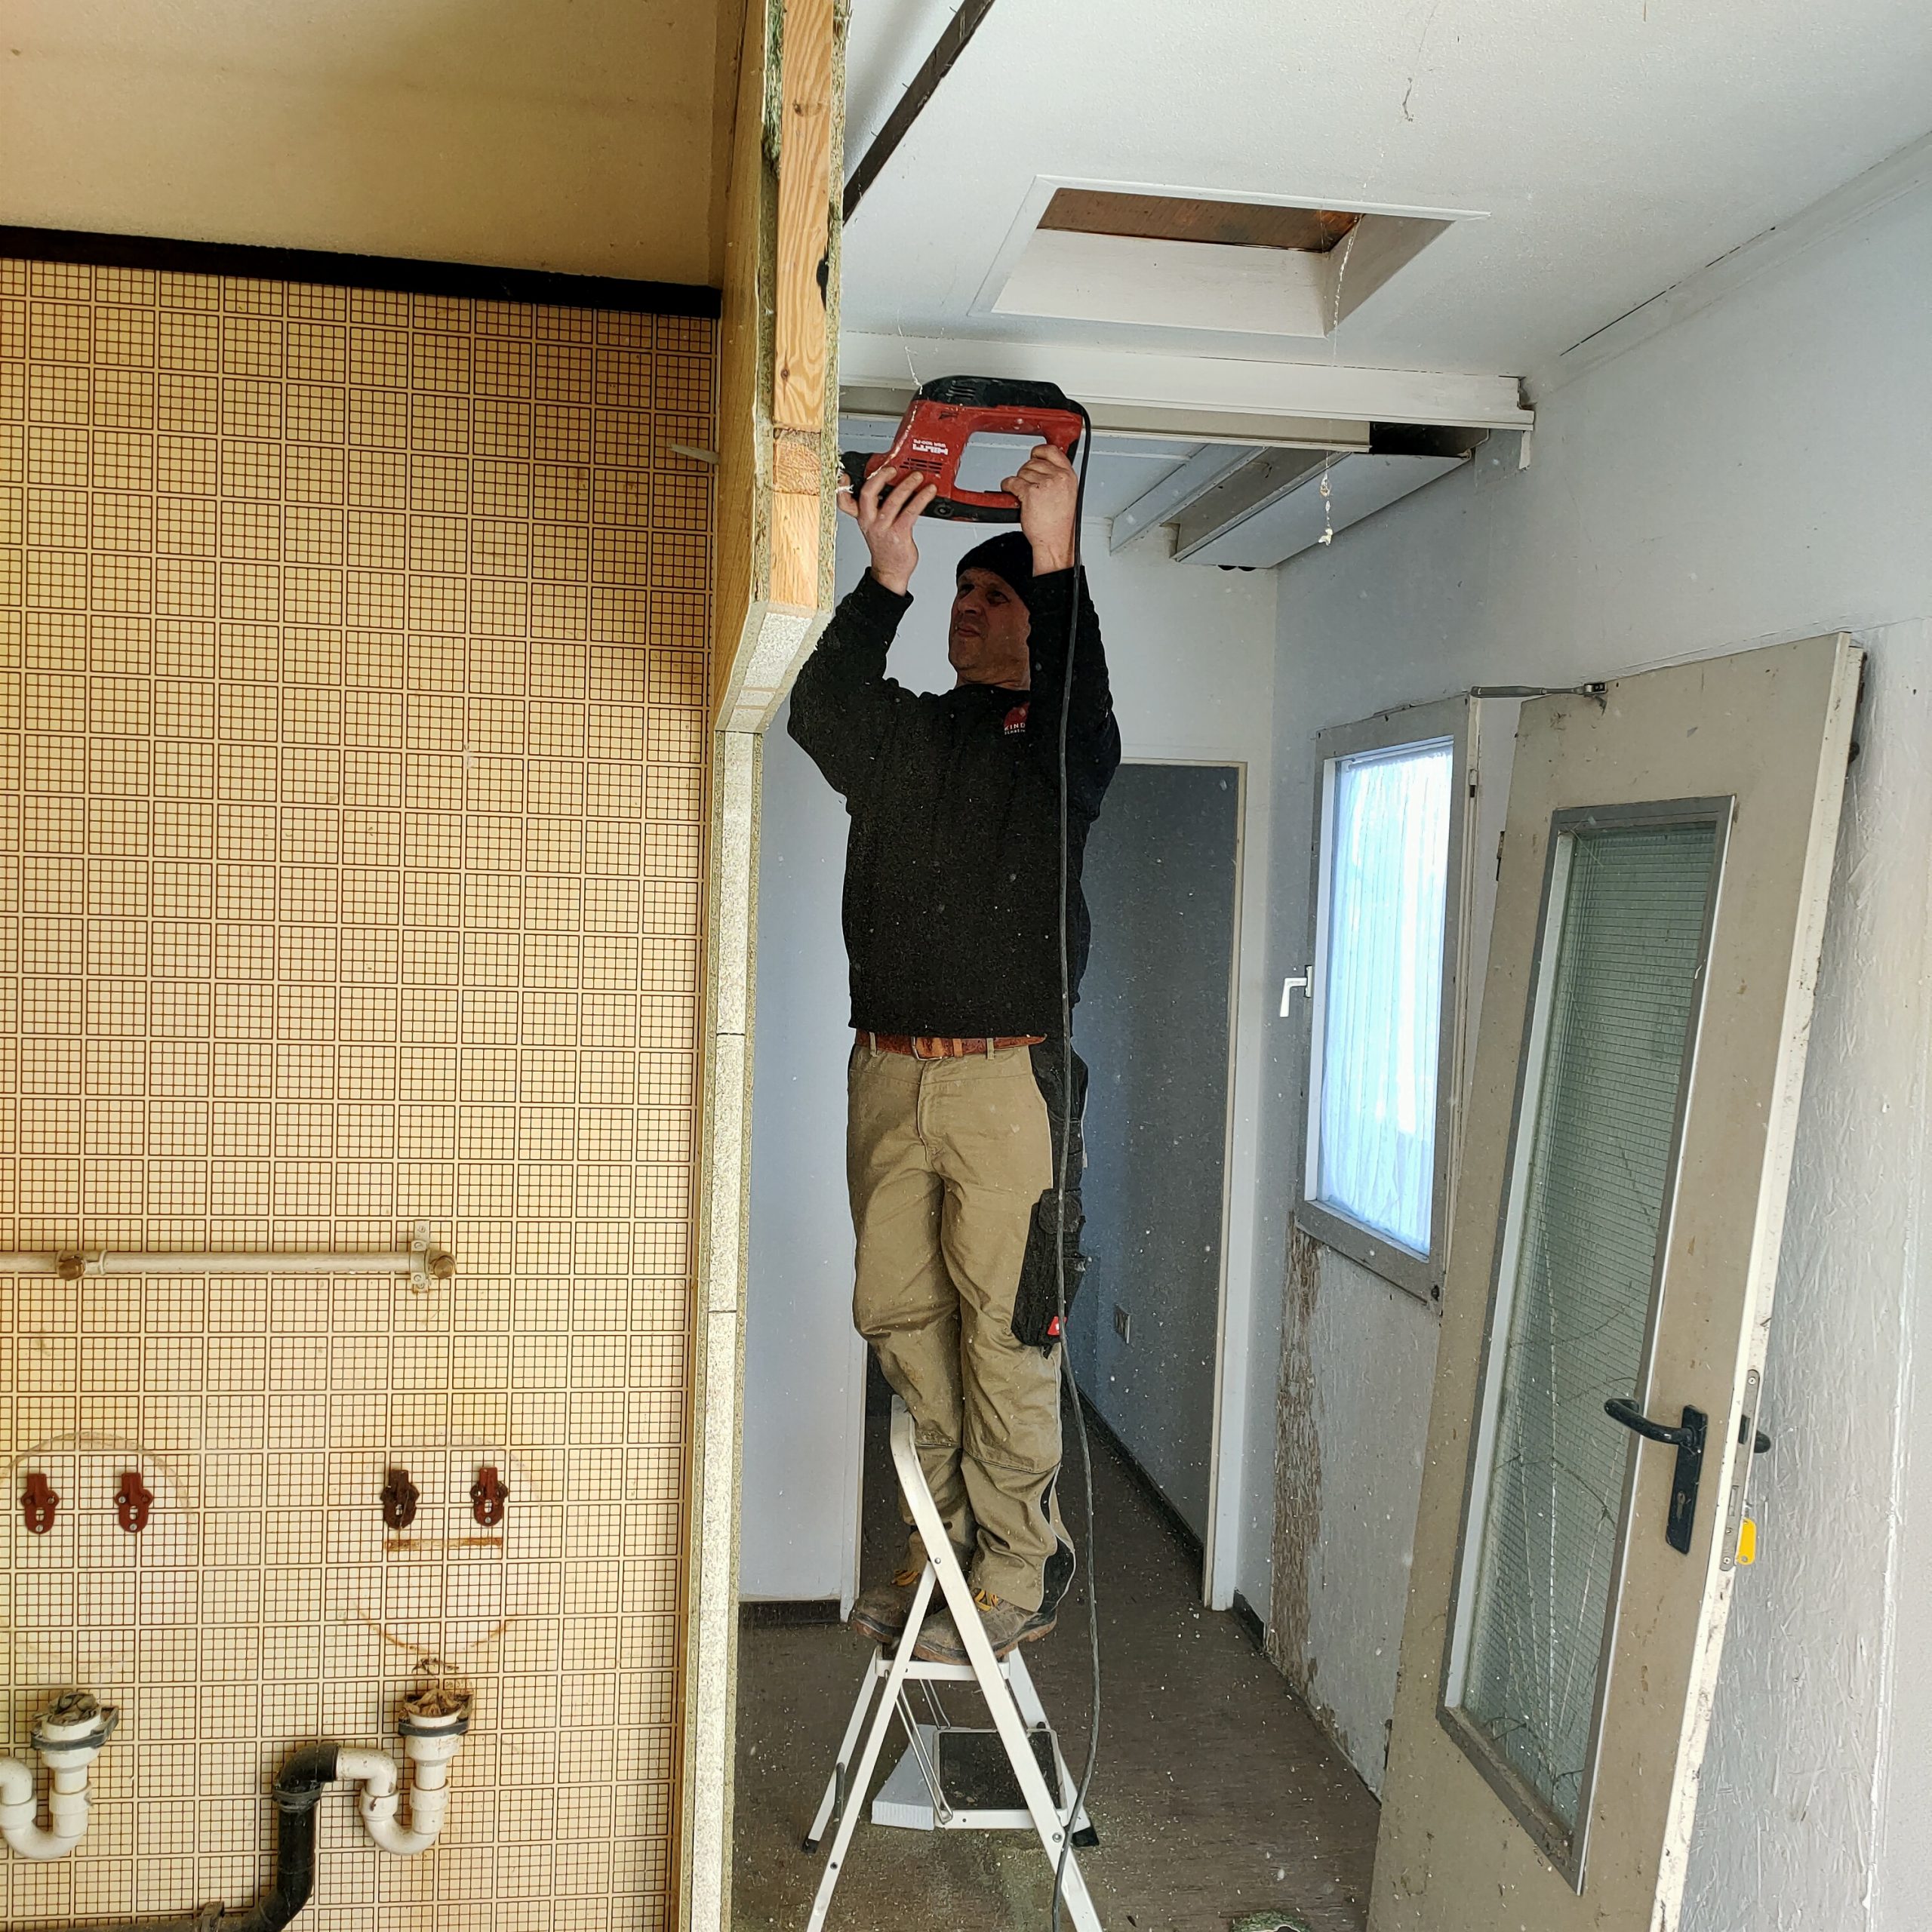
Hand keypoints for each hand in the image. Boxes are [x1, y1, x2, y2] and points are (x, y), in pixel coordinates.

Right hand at [838, 461, 935, 594]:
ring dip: (907, 485)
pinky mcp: (899, 535)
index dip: (842, 487)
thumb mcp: (875, 526)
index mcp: (863, 518)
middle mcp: (870, 522)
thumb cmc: (886, 548)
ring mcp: (884, 528)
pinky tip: (928, 492)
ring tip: (917, 476)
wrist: (890, 572)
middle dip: (880, 477)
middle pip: (868, 494)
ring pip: (893, 500)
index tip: (845, 474)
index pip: (845, 501)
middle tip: (892, 468)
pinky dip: (921, 499)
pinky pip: (910, 512)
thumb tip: (894, 484)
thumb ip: (878, 507)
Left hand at [1002, 442, 1077, 572]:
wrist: (1055, 541)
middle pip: (1033, 462)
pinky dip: (1007, 486)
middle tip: (1028, 485)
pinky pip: (1012, 482)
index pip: (1052, 451)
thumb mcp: (1067, 495)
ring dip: (1018, 482)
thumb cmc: (1059, 524)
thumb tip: (1045, 467)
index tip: (1034, 454)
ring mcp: (1044, 484)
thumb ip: (1058, 478)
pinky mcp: (1030, 492)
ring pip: (1022, 472)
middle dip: (1027, 473)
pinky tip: (1012, 492)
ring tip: (1024, 494)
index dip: (1040, 452)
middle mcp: (1057, 477)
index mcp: (1068, 476)